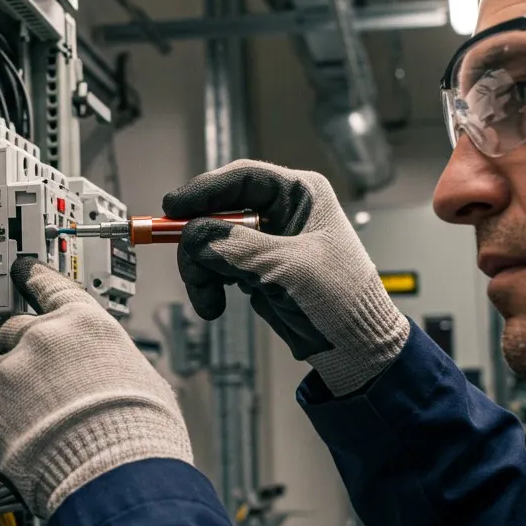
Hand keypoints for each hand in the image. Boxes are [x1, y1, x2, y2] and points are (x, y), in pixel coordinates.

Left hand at [0, 258, 193, 517]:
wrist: (116, 476)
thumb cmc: (141, 434)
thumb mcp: (143, 378)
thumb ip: (110, 361)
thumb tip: (107, 371)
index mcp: (85, 324)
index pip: (52, 286)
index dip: (34, 277)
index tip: (22, 270)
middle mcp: (43, 338)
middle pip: (14, 330)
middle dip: (22, 353)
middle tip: (40, 385)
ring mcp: (10, 372)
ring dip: (8, 395)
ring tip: (36, 427)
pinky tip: (18, 444)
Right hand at [163, 159, 408, 395]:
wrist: (353, 347)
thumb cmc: (342, 299)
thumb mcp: (288, 268)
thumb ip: (238, 247)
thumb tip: (193, 236)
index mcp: (300, 194)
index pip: (242, 179)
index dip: (204, 190)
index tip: (172, 207)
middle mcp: (280, 211)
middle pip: (216, 211)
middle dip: (198, 243)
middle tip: (191, 268)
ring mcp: (264, 240)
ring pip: (209, 241)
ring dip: (200, 271)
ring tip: (208, 299)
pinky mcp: (253, 268)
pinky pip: (214, 266)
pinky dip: (206, 285)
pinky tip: (213, 305)